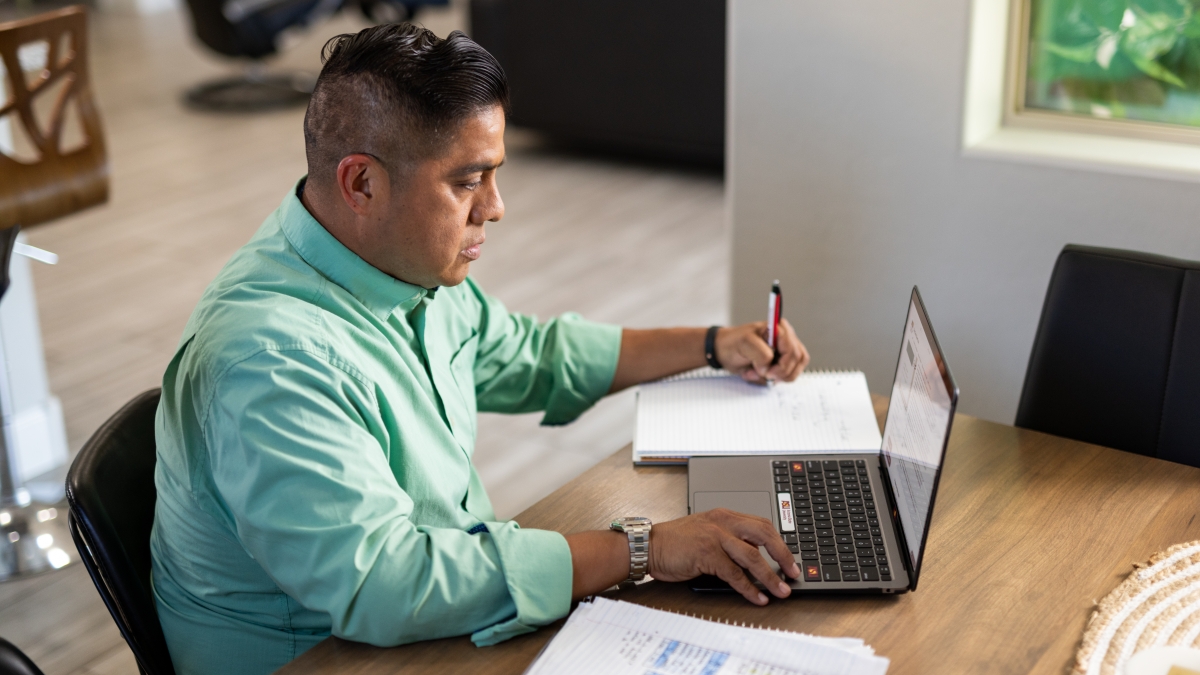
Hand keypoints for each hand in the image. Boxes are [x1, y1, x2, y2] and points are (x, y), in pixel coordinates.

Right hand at [648, 509, 799, 604]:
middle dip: (783, 555)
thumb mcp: (706, 533)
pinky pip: (735, 574)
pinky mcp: (707, 555)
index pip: (761, 524)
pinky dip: (749, 588)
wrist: (648, 546)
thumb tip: (754, 558)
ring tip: (781, 591)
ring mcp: (715, 537)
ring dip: (770, 576)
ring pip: (752, 557)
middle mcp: (723, 522)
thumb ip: (729, 540)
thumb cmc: (675, 542)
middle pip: (764, 535)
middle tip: (793, 572)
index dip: (779, 542)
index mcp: (725, 515)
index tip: (789, 558)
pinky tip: (758, 597)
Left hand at [715, 319, 808, 383]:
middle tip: (764, 374)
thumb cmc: (733, 343)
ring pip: (795, 370)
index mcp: (780, 329)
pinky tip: (759, 374)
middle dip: (780, 372)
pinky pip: (787, 376)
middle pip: (797, 361)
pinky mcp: (782, 363)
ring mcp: (785, 351)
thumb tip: (769, 367)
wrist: (724, 351)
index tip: (769, 373)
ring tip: (758, 372)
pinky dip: (773, 379)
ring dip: (777, 377)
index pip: (793, 351)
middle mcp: (786, 339)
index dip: (784, 365)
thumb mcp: (744, 343)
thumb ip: (761, 354)